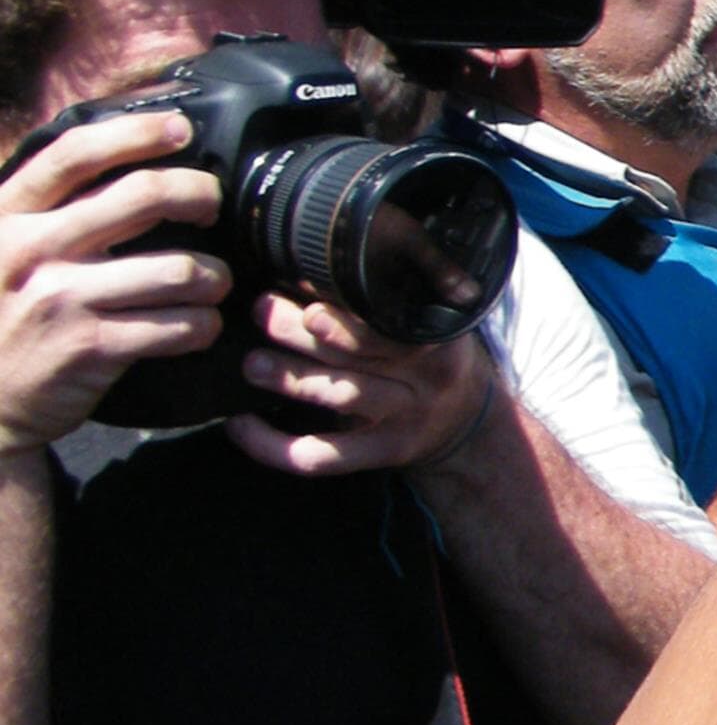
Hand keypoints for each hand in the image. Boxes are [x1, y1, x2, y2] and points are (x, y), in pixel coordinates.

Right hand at [0, 113, 225, 453]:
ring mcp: (61, 299)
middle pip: (142, 195)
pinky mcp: (91, 347)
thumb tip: (133, 167)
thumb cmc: (6, 313)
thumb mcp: (7, 249)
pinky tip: (198, 326)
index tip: (180, 129)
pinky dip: (204, 325)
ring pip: (178, 268)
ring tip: (211, 283)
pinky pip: (179, 326)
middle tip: (210, 209)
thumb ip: (51, 211)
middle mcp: (32, 249)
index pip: (74, 154)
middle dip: (198, 195)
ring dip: (213, 276)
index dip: (135, 132)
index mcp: (9, 215)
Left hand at [225, 295, 493, 477]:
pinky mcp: (379, 453)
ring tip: (253, 363)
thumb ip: (384, 304)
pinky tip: (241, 424)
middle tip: (262, 310)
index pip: (391, 328)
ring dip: (291, 379)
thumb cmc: (427, 357)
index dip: (347, 318)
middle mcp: (426, 379)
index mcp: (437, 339)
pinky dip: (273, 445)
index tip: (308, 301)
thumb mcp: (427, 324)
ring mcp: (405, 420)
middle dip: (302, 333)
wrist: (466, 421)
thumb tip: (303, 268)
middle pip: (359, 356)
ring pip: (341, 398)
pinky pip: (321, 457)